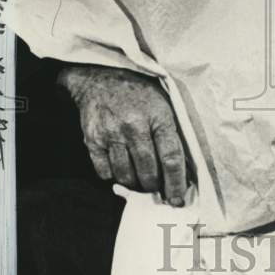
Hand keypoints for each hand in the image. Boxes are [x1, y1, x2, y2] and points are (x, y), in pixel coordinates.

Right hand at [58, 64, 186, 204]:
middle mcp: (135, 126)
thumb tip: (182, 169)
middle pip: (149, 172)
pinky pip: (104, 172)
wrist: (100, 76)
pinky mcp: (93, 139)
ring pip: (126, 176)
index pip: (171, 158)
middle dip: (155, 187)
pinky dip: (114, 176)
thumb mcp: (164, 103)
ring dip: (135, 184)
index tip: (178, 199)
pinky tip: (120, 169)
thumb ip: (172, 133)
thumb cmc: (139, 91)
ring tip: (140, 180)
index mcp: (158, 116)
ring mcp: (112, 133)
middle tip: (157, 188)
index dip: (176, 184)